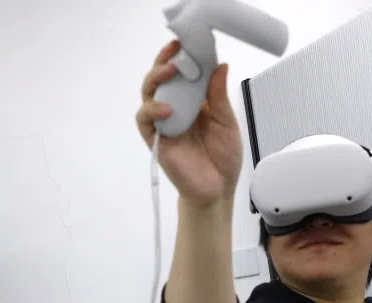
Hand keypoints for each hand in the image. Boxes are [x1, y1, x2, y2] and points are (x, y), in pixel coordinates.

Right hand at [136, 39, 243, 206]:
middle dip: (165, 62)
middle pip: (162, 80)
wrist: (216, 190)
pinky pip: (144, 122)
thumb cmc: (223, 158)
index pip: (184, 74)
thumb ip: (219, 97)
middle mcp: (176, 110)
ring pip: (149, 96)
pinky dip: (151, 112)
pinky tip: (166, 110)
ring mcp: (164, 125)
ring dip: (155, 80)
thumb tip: (219, 66)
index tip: (188, 44)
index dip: (184, 57)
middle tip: (174, 51)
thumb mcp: (227, 122)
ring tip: (169, 72)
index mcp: (195, 102)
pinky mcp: (156, 140)